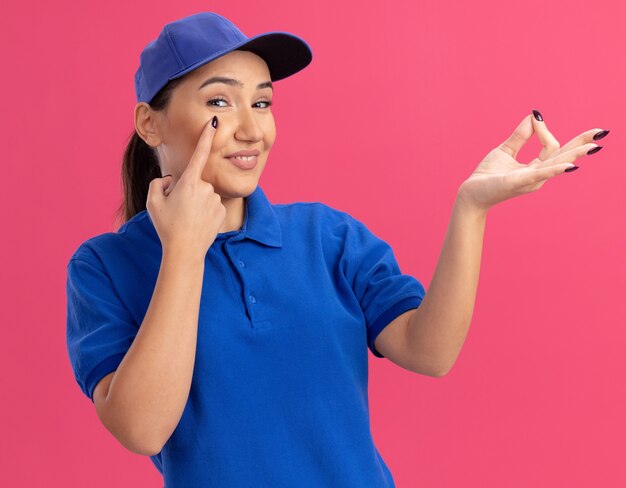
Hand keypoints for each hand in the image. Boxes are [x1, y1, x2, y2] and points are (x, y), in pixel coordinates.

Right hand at [146, 116, 226, 259]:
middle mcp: (205, 187)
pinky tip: (197, 224)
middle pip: (194, 182)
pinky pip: (211, 205)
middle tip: (177, 210)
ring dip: (195, 202)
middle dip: (186, 191)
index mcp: (188, 182)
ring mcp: (215, 199)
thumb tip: (170, 180)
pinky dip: (204, 212)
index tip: (214, 122)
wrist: (185, 251)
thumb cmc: (167, 226)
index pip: (199, 154)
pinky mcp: (221, 210)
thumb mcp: (152, 202)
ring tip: (186, 219)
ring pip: (203, 195)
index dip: (206, 137)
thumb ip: (158, 183)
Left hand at [457, 111, 607, 212]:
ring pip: (556, 164)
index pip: (551, 146)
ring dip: (575, 154)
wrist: (470, 194)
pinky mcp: (518, 182)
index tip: (535, 118)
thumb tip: (534, 117)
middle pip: (564, 156)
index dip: (545, 130)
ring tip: (593, 147)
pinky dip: (554, 169)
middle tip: (603, 132)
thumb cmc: (487, 176)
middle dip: (582, 144)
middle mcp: (538, 176)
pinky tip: (569, 166)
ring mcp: (530, 180)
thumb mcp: (505, 151)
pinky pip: (540, 174)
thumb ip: (520, 136)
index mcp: (535, 167)